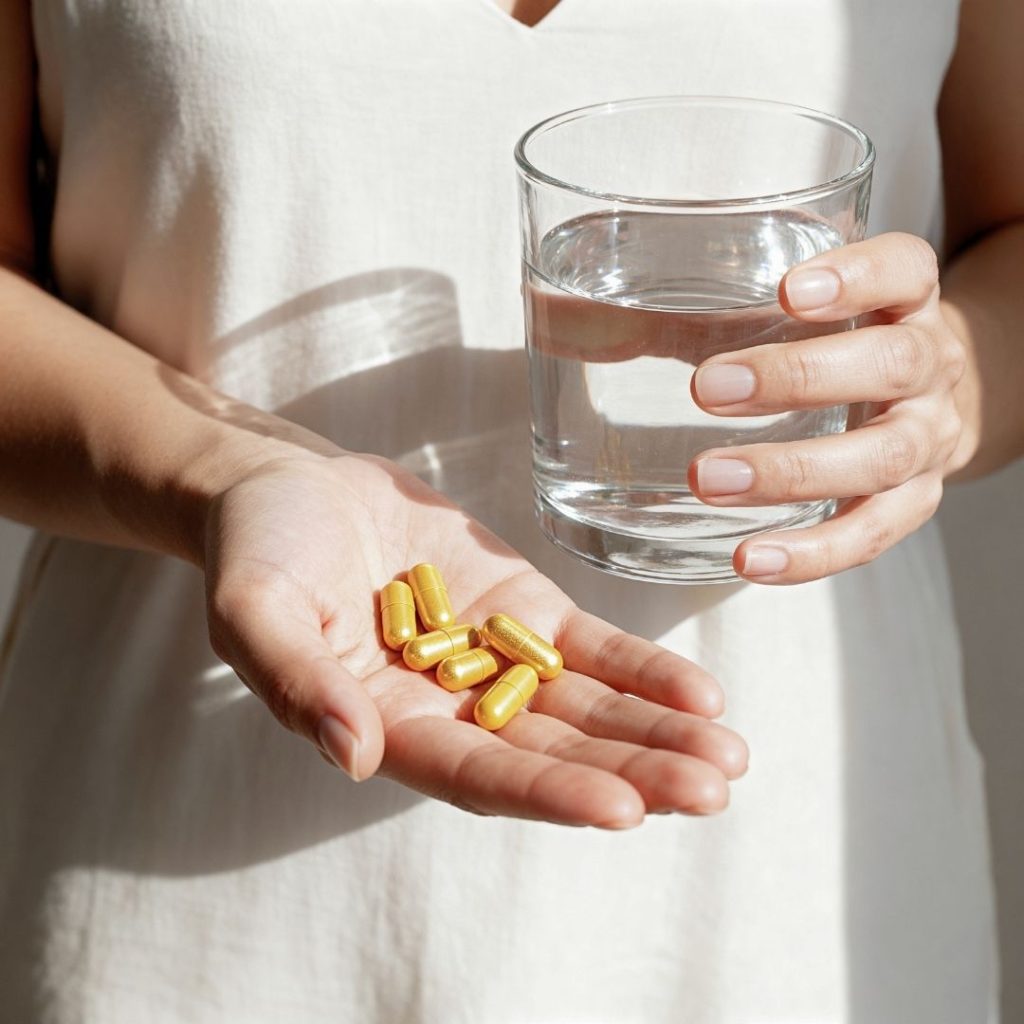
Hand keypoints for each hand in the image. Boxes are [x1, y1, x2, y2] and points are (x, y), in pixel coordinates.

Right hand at [203, 450, 747, 827]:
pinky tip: (700, 694)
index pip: (477, 775)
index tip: (622, 810)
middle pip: (553, 753)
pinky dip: (643, 670)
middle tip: (710, 790)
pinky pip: (591, 648)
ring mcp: (494, 659)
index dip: (547, 792)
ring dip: (656, 733)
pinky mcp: (524, 609)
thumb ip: (298, 682)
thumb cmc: (258, 550)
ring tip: (727, 755)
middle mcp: (451, 709)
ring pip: (586, 708)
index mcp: (388, 726)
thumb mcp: (255, 611)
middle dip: (633, 773)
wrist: (293, 487)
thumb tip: (353, 755)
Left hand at [689, 232, 967, 583]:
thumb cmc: (823, 344)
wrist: (922, 398)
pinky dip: (811, 552)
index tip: (788, 290)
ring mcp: (927, 440)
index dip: (856, 276)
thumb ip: (675, 312)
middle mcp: (930, 365)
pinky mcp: (910, 505)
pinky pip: (869, 535)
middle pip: (892, 363)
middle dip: (798, 378)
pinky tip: (749, 558)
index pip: (902, 269)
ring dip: (792, 472)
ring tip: (710, 480)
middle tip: (707, 389)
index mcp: (901, 299)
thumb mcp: (773, 314)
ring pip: (882, 456)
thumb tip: (546, 311)